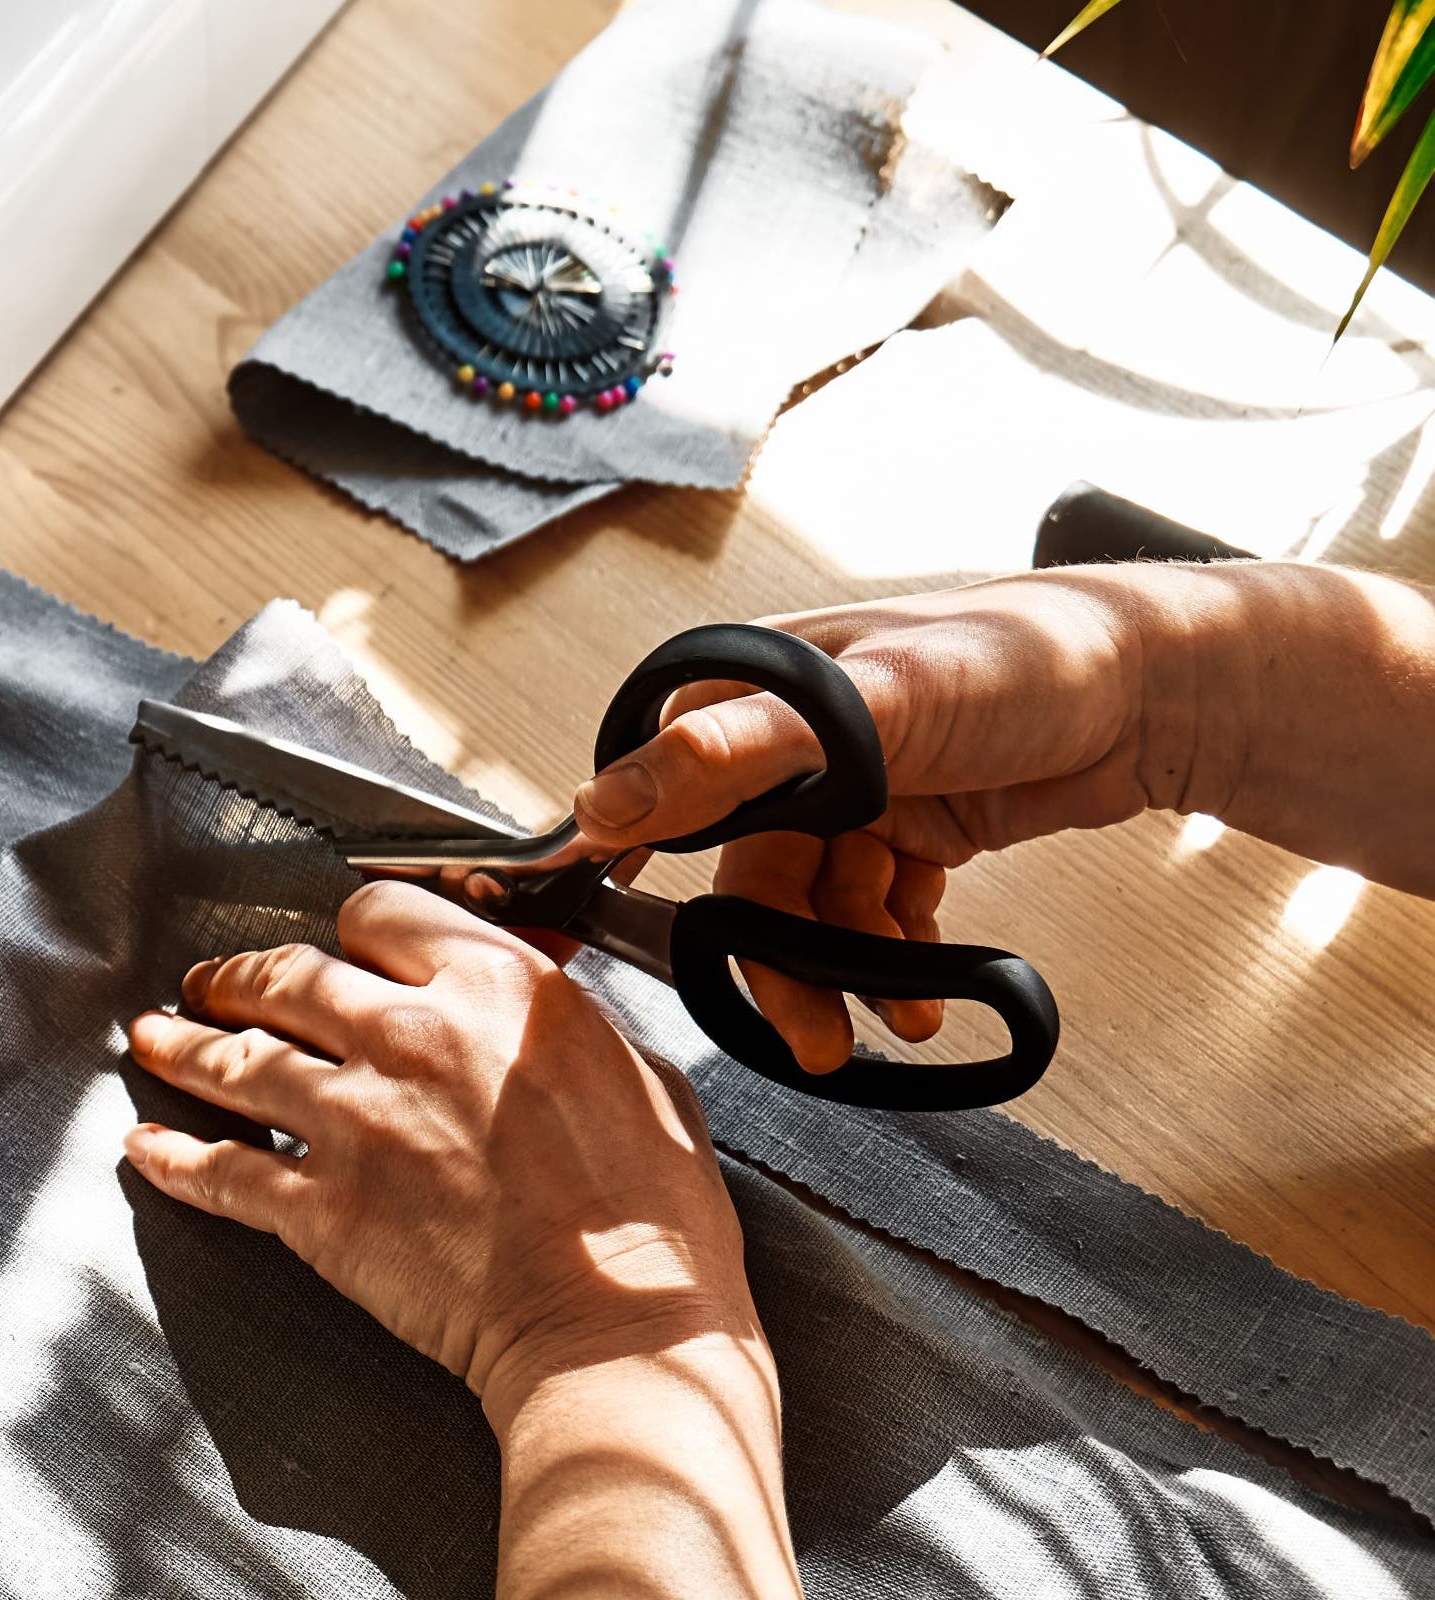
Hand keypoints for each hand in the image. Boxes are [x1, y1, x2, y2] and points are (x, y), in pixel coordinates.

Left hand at [125, 881, 794, 1597]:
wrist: (618, 1330)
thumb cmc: (650, 1219)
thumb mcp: (638, 1071)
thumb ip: (561, 1022)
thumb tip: (533, 1001)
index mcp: (495, 989)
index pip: (380, 916)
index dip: (349, 931)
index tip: (337, 947)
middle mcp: (411, 1037)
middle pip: (288, 977)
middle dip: (239, 976)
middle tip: (212, 982)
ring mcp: (354, 1122)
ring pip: (237, 1059)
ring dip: (185, 1045)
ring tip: (156, 1037)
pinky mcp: (321, 1208)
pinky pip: (222, 1171)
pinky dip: (174, 1157)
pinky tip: (146, 1147)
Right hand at [568, 570, 1176, 1069]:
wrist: (1164, 688)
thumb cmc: (1026, 657)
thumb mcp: (864, 703)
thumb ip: (731, 754)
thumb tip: (606, 799)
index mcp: (760, 691)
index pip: (672, 795)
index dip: (658, 873)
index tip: (664, 946)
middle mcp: (797, 741)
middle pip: (753, 875)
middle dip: (786, 959)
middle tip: (813, 1032)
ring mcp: (854, 788)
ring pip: (815, 905)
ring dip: (850, 968)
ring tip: (898, 1012)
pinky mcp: (908, 828)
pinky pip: (874, 911)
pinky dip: (894, 954)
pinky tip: (922, 984)